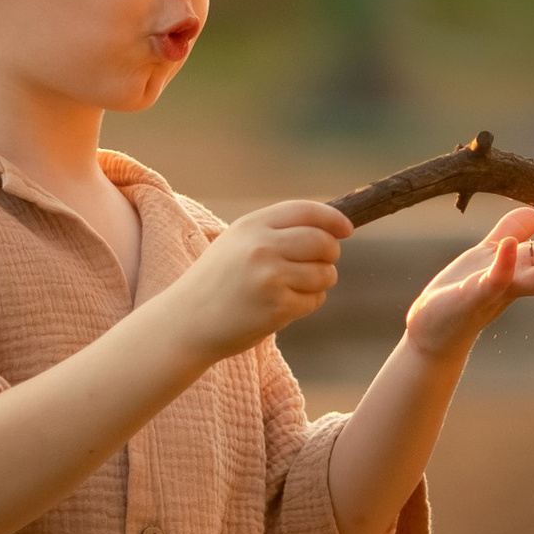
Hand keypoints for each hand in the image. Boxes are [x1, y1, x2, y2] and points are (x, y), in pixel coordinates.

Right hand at [171, 199, 353, 359]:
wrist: (187, 322)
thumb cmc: (217, 283)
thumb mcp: (237, 244)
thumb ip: (275, 232)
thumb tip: (329, 230)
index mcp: (251, 226)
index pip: (305, 211)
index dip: (332, 219)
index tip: (346, 229)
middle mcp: (261, 246)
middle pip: (323, 242)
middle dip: (330, 255)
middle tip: (319, 265)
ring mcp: (270, 276)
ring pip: (325, 273)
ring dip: (319, 283)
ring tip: (291, 289)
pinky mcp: (277, 306)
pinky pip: (314, 300)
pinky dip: (306, 304)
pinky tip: (281, 308)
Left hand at [402, 184, 533, 362]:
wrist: (432, 327)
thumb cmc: (461, 289)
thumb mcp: (488, 251)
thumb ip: (512, 231)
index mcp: (526, 265)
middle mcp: (521, 278)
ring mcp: (500, 290)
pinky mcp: (474, 298)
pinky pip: (495, 283)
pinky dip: (504, 266)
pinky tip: (507, 245)